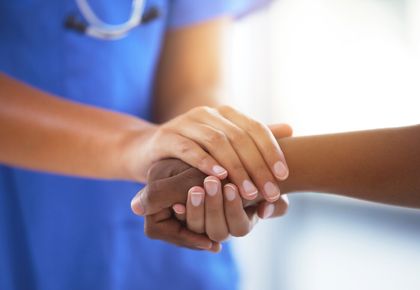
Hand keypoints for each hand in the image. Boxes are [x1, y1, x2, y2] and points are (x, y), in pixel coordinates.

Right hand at [131, 124, 291, 250]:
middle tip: (269, 191)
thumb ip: (253, 137)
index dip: (271, 150)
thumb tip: (290, 129)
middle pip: (239, 137)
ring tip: (248, 191)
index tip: (284, 175)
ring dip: (235, 168)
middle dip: (257, 166)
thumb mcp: (224, 144)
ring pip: (216, 142)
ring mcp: (185, 123)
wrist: (150, 150)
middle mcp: (206, 113)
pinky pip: (189, 148)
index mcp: (225, 113)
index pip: (255, 128)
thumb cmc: (193, 151)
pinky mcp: (166, 136)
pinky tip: (219, 177)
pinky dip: (205, 162)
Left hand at [173, 177, 288, 242]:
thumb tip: (265, 210)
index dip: (235, 208)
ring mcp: (202, 225)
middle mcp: (221, 229)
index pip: (239, 227)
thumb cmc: (253, 177)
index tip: (232, 186)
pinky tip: (177, 202)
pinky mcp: (186, 217)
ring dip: (196, 210)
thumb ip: (275, 201)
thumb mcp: (267, 188)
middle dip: (214, 206)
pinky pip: (180, 222)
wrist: (227, 168)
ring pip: (197, 228)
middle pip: (217, 230)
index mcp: (241, 224)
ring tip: (195, 188)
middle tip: (211, 182)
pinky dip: (180, 213)